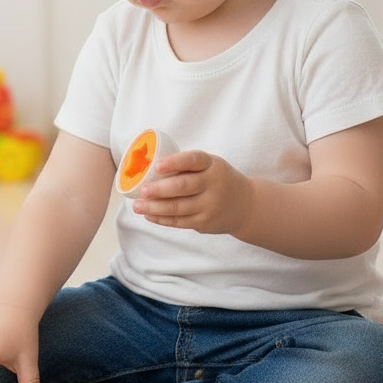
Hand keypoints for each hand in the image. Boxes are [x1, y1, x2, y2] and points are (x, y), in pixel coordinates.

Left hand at [133, 150, 253, 235]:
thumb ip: (187, 166)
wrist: (245, 205)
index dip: (174, 162)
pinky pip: (179, 222)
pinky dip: (161, 219)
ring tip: (137, 206)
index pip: (193, 160)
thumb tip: (148, 167)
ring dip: (154, 207)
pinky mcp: (205, 223)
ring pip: (177, 208)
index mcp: (213, 165)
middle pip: (183, 187)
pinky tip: (148, 215)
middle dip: (159, 190)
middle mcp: (213, 185)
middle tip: (142, 190)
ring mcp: (209, 206)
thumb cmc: (218, 180)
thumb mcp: (211, 166)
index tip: (157, 166)